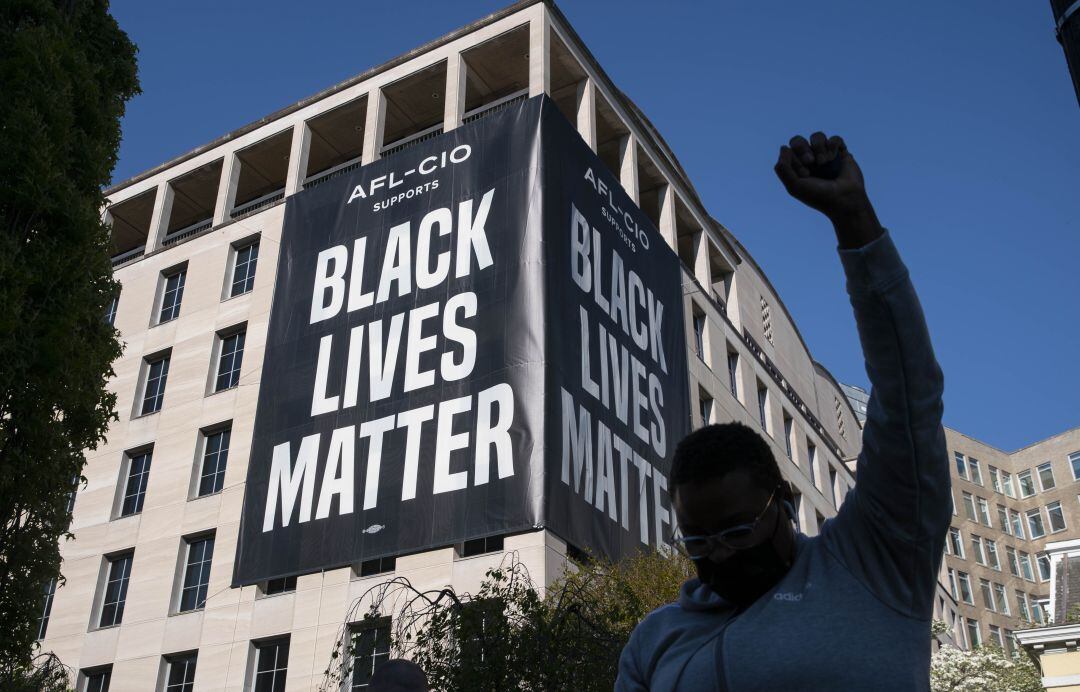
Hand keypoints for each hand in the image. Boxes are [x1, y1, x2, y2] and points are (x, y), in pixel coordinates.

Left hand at [774, 132, 882, 248]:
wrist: (844, 200)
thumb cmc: (818, 196)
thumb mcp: (794, 186)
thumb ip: (783, 168)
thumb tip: (784, 147)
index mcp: (796, 168)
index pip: (788, 151)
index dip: (794, 159)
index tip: (804, 174)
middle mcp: (809, 160)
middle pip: (798, 140)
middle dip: (802, 148)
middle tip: (810, 161)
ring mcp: (825, 155)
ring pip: (817, 136)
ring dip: (819, 147)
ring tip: (824, 162)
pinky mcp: (841, 153)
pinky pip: (835, 139)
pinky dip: (833, 147)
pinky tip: (835, 158)